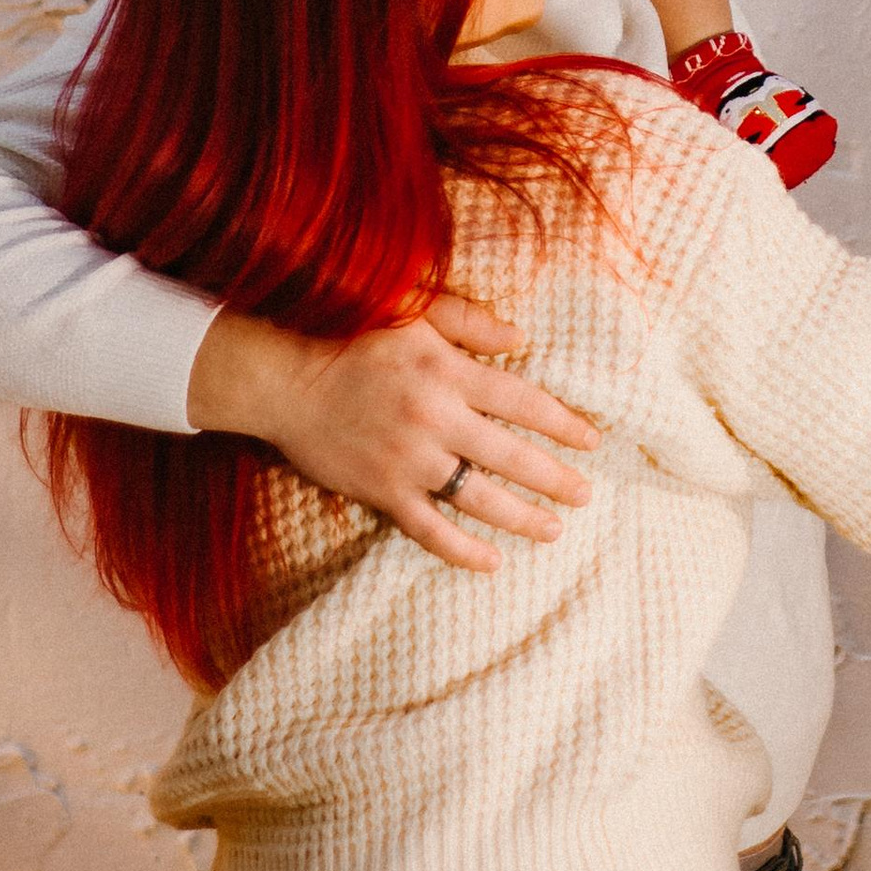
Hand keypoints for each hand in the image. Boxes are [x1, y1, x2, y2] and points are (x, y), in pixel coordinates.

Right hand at [185, 291, 597, 568]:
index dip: (564, 423)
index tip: (593, 440)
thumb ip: (468, 321)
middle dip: (555, 478)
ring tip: (554, 530)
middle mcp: (436, 419)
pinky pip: (430, 530)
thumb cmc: (345, 334)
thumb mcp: (410, 307)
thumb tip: (521, 337)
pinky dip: (463, 550)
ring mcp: (409, 460)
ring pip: (479, 499)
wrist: (278, 375)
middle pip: (512, 456)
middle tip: (585, 495)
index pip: (524, 402)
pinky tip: (492, 562)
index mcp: (448, 371)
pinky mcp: (382, 491)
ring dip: (522, 517)